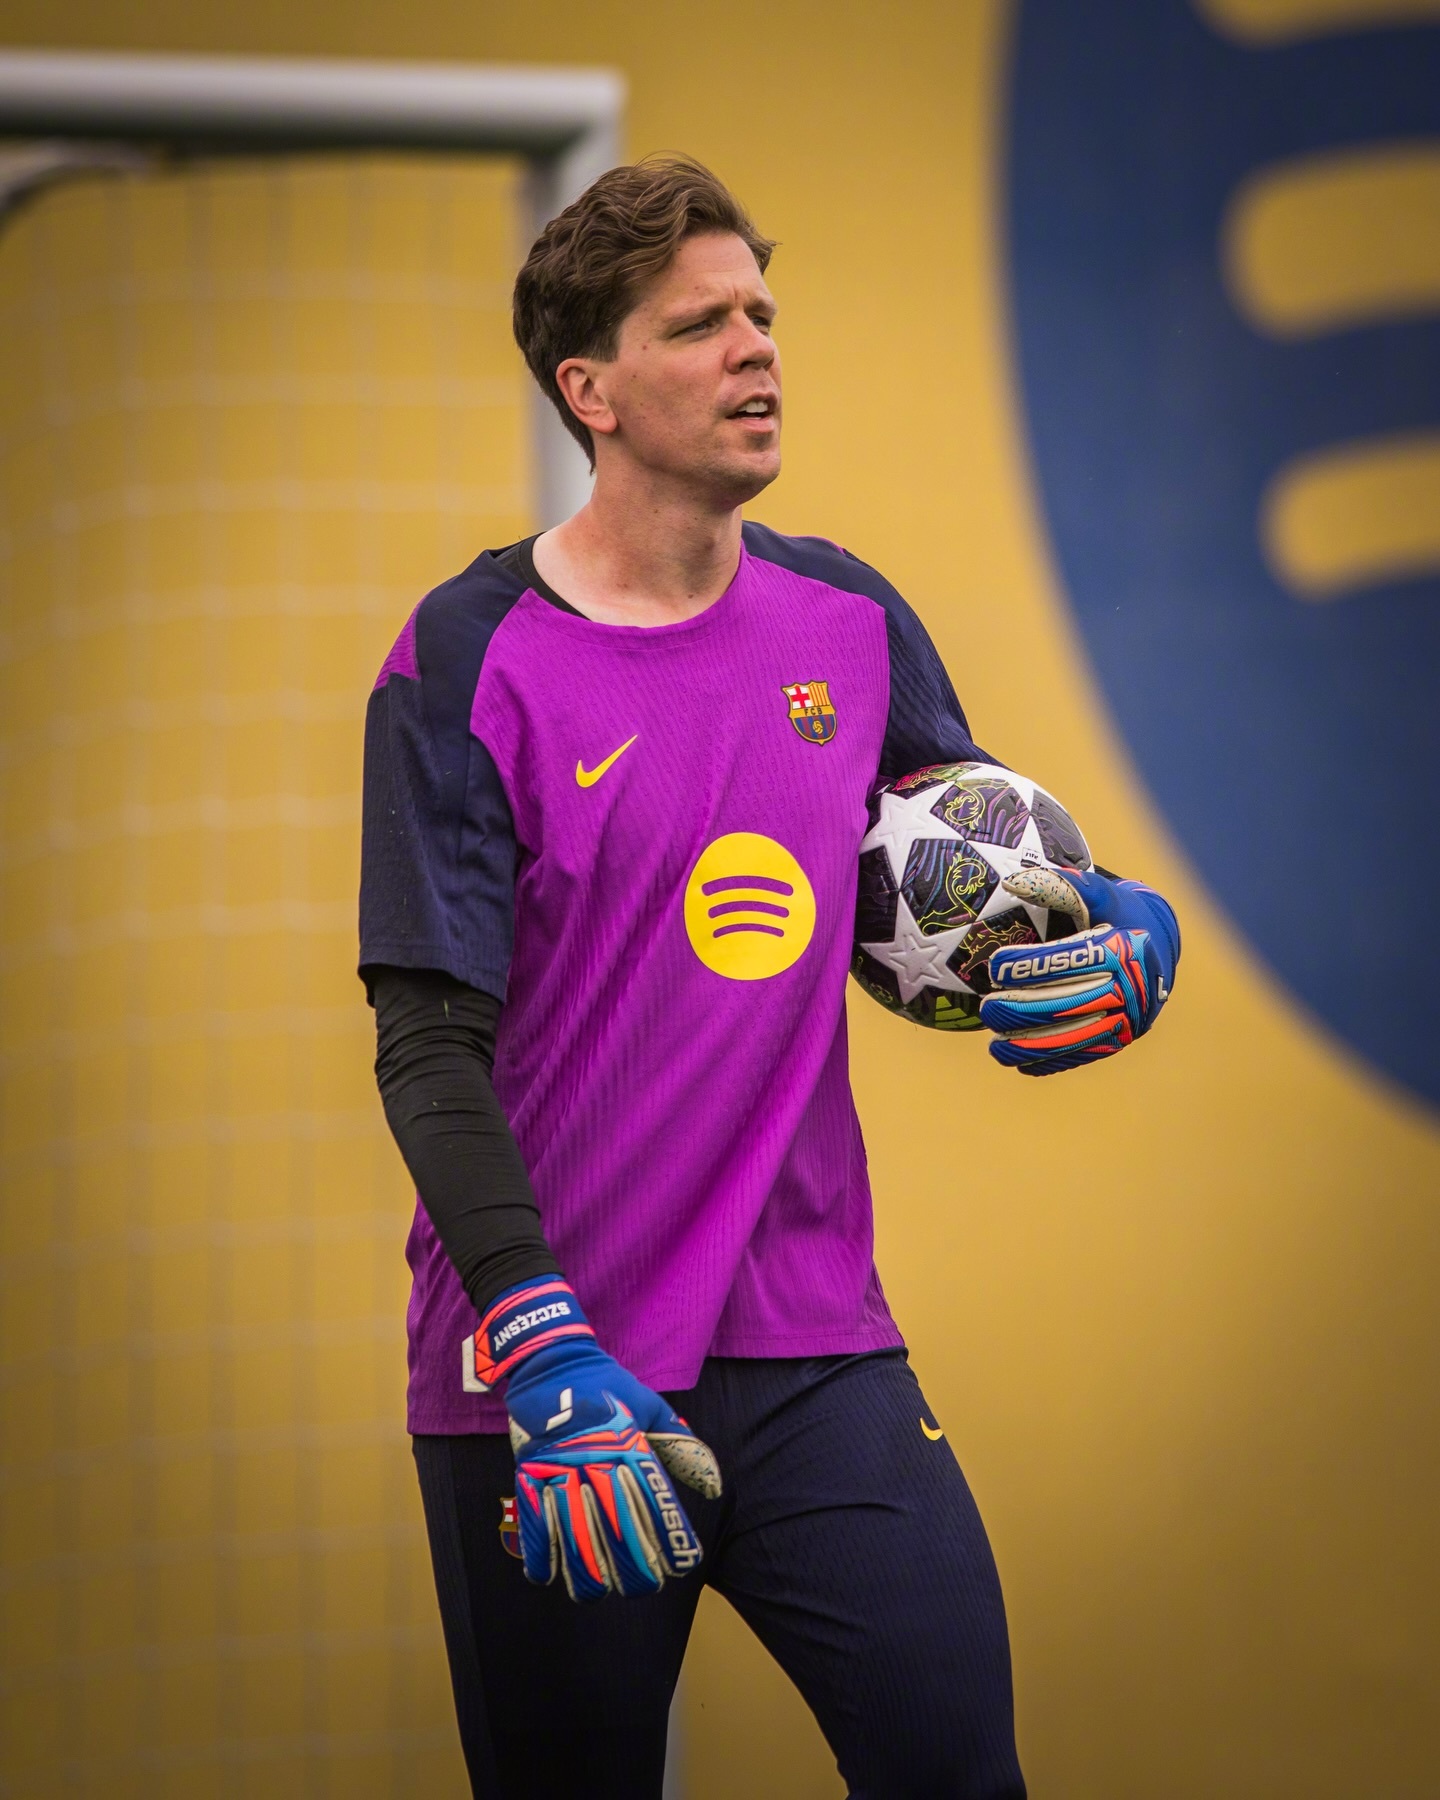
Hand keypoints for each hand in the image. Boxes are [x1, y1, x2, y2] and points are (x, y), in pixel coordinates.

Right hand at [470, 1278, 720, 1601]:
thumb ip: (681, 1446)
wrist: (550, 1359)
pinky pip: (533, 1518)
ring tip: (597, 1594)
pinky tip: (548, 1577)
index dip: (670, 1536)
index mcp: (629, 1442)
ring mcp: (559, 1466)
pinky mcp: (529, 1470)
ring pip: (573, 1529)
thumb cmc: (607, 1385)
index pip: (655, 1498)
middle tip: (644, 1588)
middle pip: (616, 1522)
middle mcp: (596, 1457)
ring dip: (585, 1569)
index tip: (683, 1565)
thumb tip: (714, 1486)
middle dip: (632, 1564)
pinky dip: (538, 1551)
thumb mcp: (649, 1405)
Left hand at [979, 865, 1178, 1075]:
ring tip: (995, 1046)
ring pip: (1075, 1038)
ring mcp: (1129, 1019)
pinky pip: (1084, 1054)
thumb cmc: (1115, 913)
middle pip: (1069, 1005)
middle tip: (987, 1009)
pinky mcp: (1122, 1039)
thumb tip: (1012, 882)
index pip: (1071, 961)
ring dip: (1032, 1047)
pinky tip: (1020, 1063)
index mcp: (1124, 949)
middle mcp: (1131, 988)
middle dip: (1023, 1011)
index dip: (1031, 965)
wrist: (1157, 944)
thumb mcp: (1097, 892)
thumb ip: (1059, 884)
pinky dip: (1051, 1062)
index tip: (994, 967)